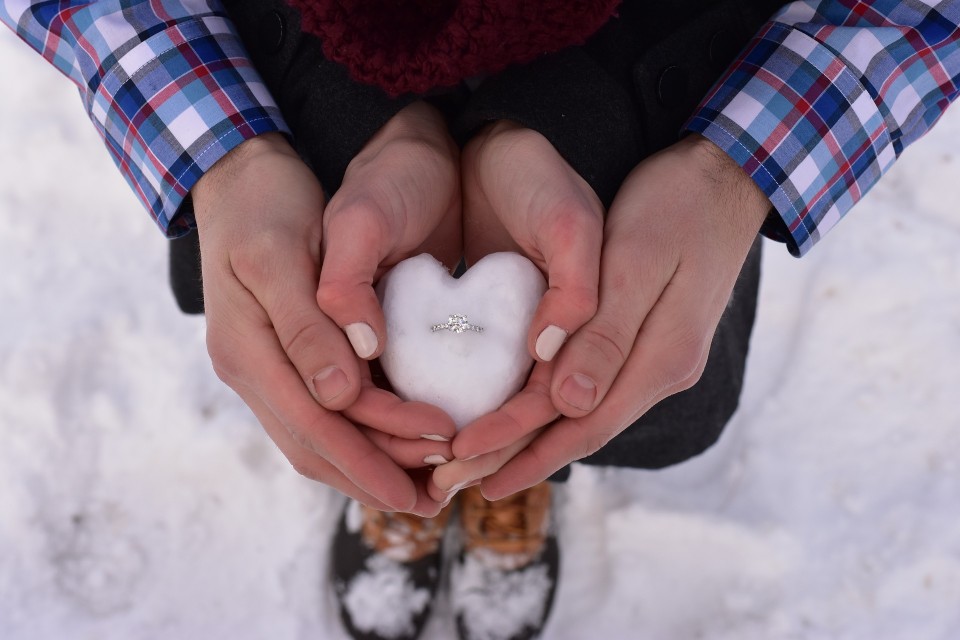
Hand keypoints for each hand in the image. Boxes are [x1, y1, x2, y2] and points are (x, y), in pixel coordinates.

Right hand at [193, 116, 456, 514]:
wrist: (240, 174)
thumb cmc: (265, 204)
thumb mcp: (282, 254)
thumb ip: (307, 326)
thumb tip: (339, 398)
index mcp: (246, 350)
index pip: (314, 424)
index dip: (370, 456)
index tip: (424, 477)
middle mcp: (251, 370)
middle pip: (315, 445)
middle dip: (374, 476)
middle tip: (435, 500)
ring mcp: (264, 367)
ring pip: (316, 438)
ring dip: (369, 465)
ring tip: (424, 484)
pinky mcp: (282, 358)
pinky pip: (319, 414)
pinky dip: (359, 436)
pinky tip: (396, 442)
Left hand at [439, 134, 770, 499]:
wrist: (725, 177)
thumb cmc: (677, 207)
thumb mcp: (638, 262)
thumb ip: (608, 335)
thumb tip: (570, 405)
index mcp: (661, 358)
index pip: (582, 423)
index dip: (521, 448)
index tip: (463, 464)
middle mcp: (660, 370)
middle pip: (579, 430)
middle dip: (515, 457)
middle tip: (453, 481)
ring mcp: (655, 357)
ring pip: (583, 413)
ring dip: (529, 439)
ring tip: (476, 460)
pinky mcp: (645, 340)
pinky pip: (591, 386)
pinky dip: (550, 406)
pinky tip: (519, 413)